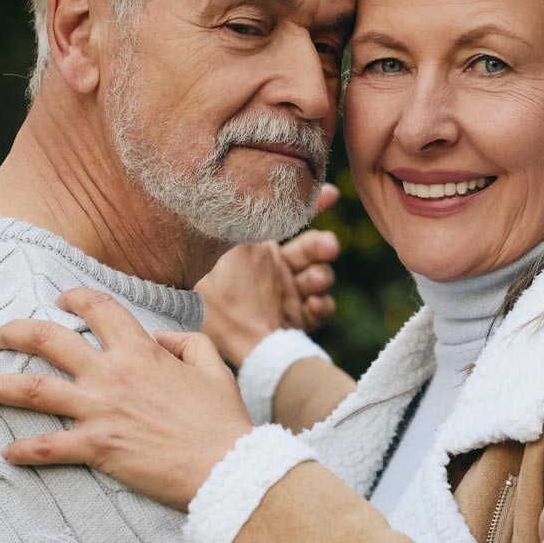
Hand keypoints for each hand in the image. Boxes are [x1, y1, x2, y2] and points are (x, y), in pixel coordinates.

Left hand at [0, 287, 254, 510]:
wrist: (223, 466)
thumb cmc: (221, 417)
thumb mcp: (213, 365)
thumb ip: (185, 342)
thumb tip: (159, 338)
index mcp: (141, 351)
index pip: (99, 309)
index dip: (76, 297)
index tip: (61, 298)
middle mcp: (113, 375)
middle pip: (50, 341)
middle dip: (17, 332)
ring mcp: (100, 411)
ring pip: (36, 390)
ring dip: (0, 386)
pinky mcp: (96, 449)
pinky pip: (49, 447)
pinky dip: (24, 450)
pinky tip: (7, 452)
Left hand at [196, 183, 340, 366]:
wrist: (218, 349)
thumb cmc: (211, 301)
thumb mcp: (218, 258)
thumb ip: (233, 228)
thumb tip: (239, 193)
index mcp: (258, 250)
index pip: (287, 222)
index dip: (312, 205)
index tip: (332, 194)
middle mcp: (278, 268)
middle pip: (312, 248)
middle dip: (323, 246)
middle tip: (329, 247)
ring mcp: (291, 293)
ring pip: (320, 276)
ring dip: (322, 277)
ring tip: (314, 283)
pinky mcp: (300, 319)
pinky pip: (322, 307)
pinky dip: (322, 305)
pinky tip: (314, 305)